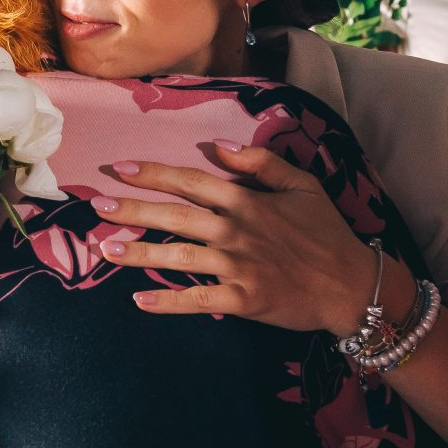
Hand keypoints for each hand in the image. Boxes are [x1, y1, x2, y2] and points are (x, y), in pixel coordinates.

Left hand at [89, 144, 388, 335]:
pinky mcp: (242, 299)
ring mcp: (237, 266)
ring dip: (139, 254)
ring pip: (178, 257)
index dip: (153, 174)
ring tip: (105, 250)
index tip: (120, 169)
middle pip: (175, 216)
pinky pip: (196, 299)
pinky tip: (138, 300)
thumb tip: (221, 146)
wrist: (351, 285)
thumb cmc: (326, 233)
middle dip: (133, 210)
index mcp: (247, 201)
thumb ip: (261, 162)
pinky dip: (167, 301)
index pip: (191, 181)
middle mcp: (236, 230)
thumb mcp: (302, 185)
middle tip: (96, 208)